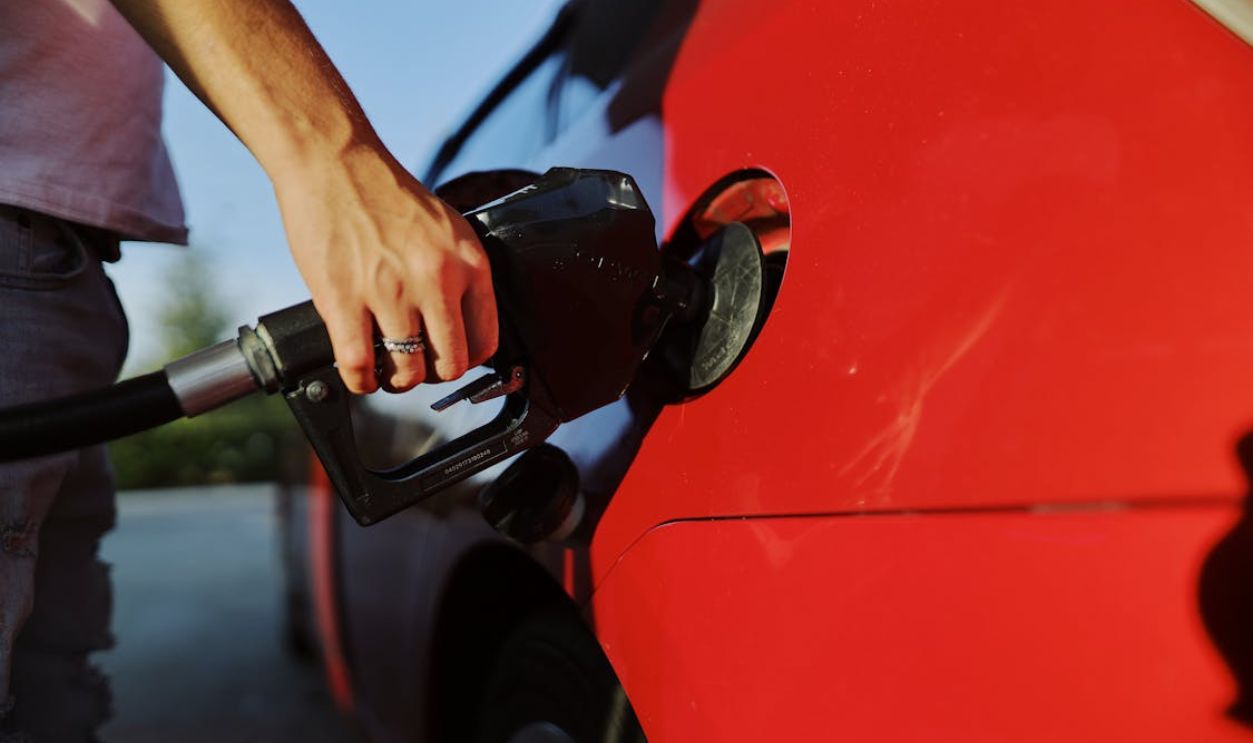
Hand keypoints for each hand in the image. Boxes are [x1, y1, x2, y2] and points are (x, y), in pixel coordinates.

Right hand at [275, 146, 497, 393]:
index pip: (486, 341)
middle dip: (433, 375)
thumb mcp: (445, 229)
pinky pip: (360, 367)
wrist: (333, 161)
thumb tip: (459, 324)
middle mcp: (435, 280)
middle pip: (450, 366)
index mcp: (467, 263)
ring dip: (395, 380)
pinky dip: (360, 382)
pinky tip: (359, 373)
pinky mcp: (343, 300)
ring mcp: (389, 292)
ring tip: (385, 367)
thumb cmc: (385, 195)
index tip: (448, 358)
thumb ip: (457, 274)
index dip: (466, 359)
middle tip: (416, 365)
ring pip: (407, 373)